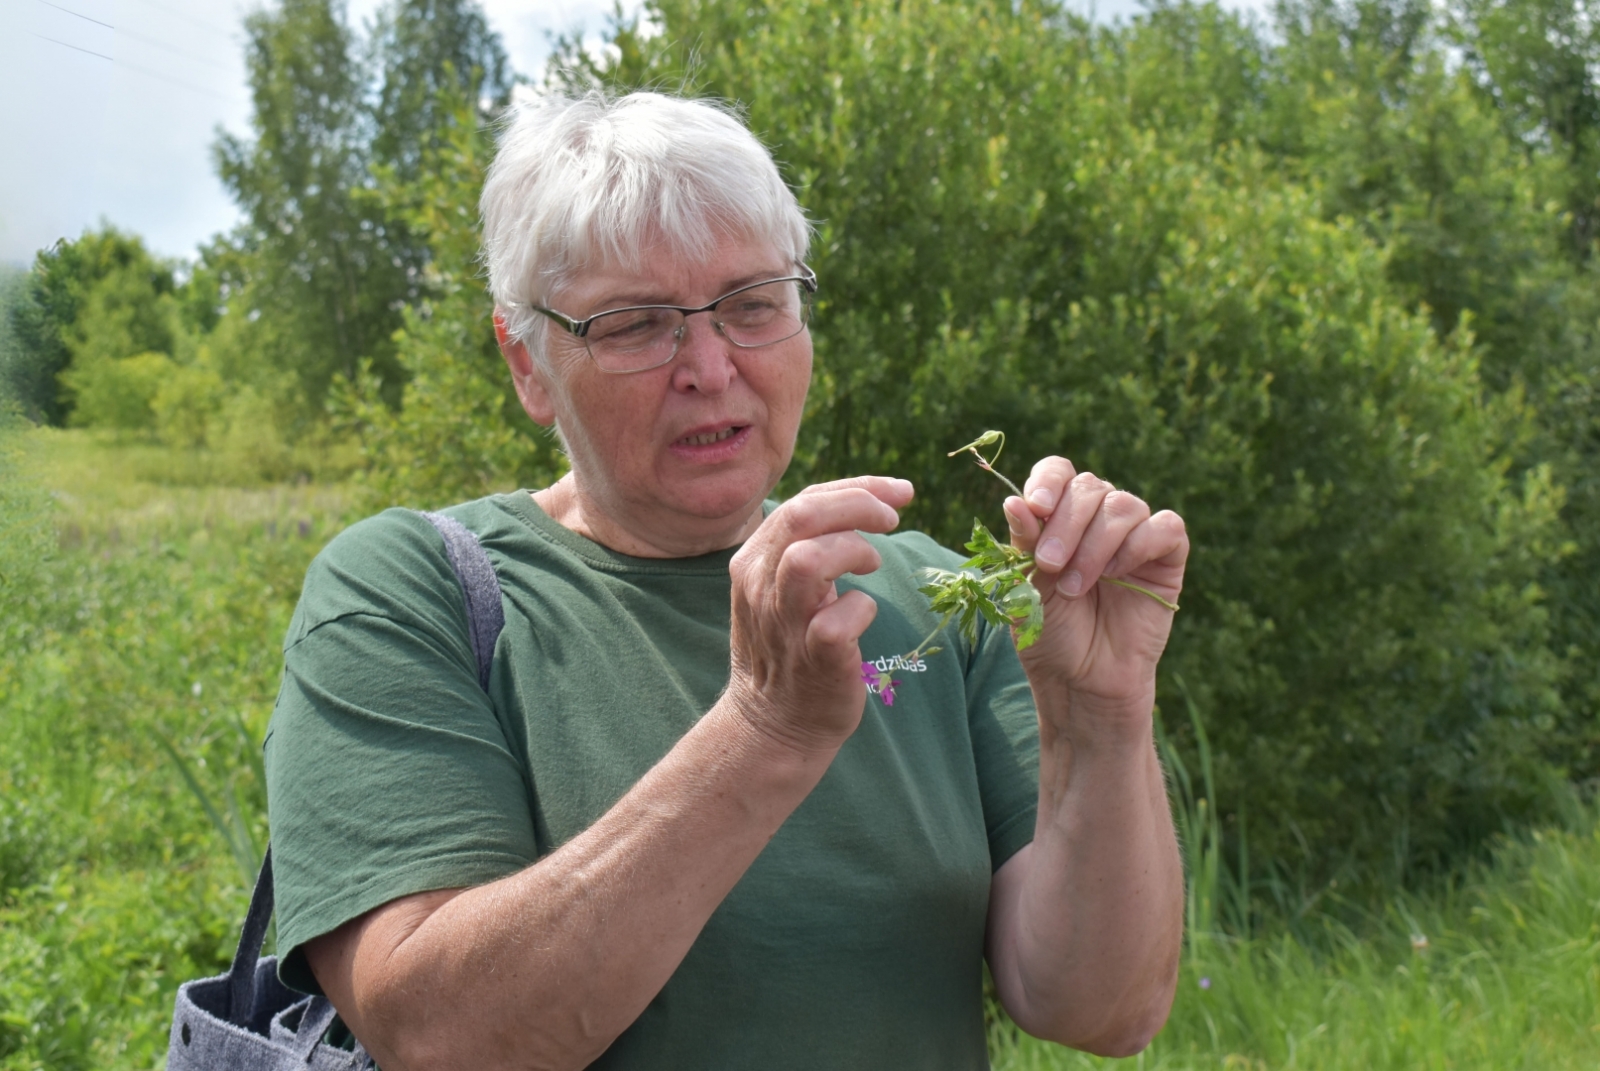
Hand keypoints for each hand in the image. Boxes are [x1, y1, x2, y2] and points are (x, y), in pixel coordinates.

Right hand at [724, 476, 913, 752]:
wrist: (773, 724)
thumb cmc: (791, 647)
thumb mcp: (783, 587)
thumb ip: (811, 545)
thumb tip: (867, 501)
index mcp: (754, 561)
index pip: (803, 501)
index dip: (857, 488)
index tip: (898, 493)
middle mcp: (761, 587)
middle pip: (801, 516)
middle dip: (857, 504)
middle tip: (892, 518)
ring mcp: (785, 623)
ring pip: (807, 559)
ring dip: (852, 550)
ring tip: (872, 564)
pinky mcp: (813, 658)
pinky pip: (837, 621)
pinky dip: (862, 609)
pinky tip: (864, 615)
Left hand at [1002, 458, 1186, 716]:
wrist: (1080, 679)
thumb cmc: (1049, 632)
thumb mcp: (1026, 586)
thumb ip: (1023, 543)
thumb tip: (1013, 501)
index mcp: (1058, 515)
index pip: (1058, 471)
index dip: (1049, 481)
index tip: (1035, 507)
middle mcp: (1097, 518)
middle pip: (1088, 487)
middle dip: (1065, 523)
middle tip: (1050, 565)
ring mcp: (1134, 535)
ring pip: (1124, 505)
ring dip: (1095, 544)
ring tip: (1075, 587)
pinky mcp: (1167, 557)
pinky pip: (1166, 526)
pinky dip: (1139, 544)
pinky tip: (1118, 574)